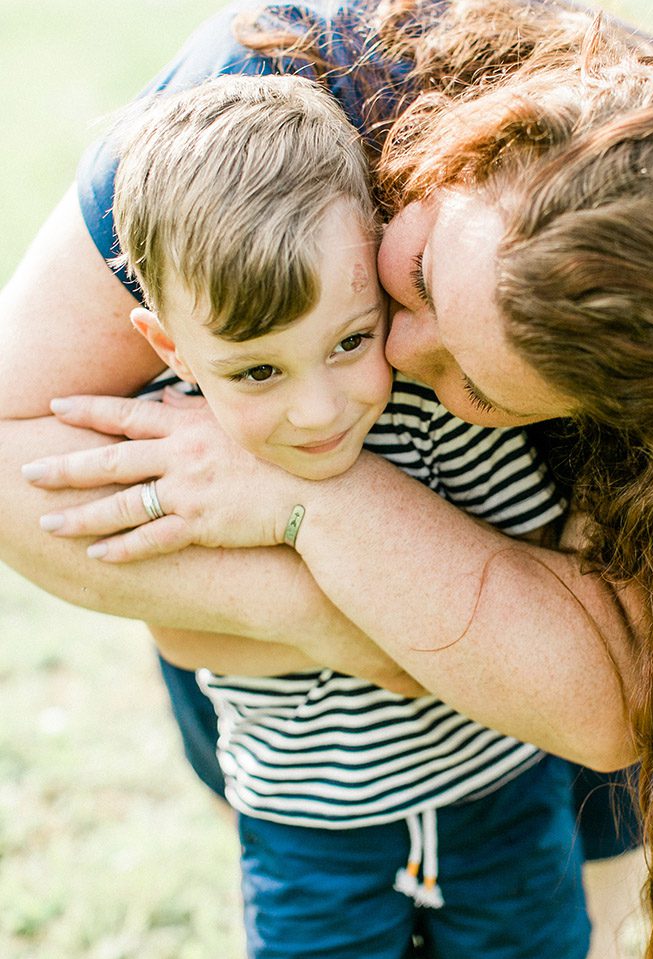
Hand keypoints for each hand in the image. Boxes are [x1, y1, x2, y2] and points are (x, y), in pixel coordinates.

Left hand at [23, 394, 300, 561]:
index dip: (89, 410)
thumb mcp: (239, 421)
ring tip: (49, 523)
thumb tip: (163, 404)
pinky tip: (97, 554)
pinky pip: (153, 539)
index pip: (128, 415)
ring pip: (123, 504)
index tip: (56, 405)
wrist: (318, 492)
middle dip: (66, 466)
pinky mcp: (203, 525)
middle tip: (29, 472)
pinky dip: (124, 548)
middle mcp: (183, 457)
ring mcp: (190, 492)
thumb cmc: (283, 453)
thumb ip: (196, 411)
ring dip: (82, 515)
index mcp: (190, 427)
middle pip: (111, 460)